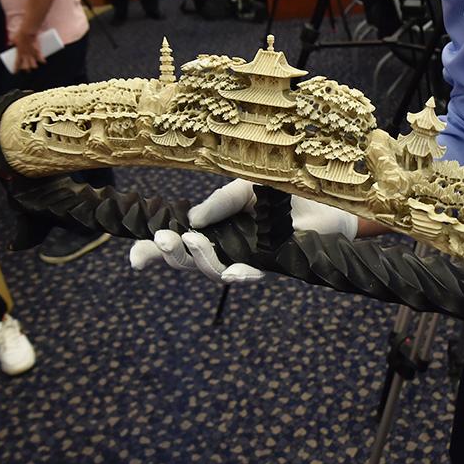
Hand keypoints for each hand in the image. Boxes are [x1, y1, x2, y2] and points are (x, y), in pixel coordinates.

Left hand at [13, 29, 43, 71]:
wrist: (28, 31)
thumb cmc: (20, 34)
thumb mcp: (14, 38)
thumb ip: (12, 42)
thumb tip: (9, 44)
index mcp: (19, 53)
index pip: (17, 63)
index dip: (16, 69)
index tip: (15, 72)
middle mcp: (25, 55)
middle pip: (26, 66)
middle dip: (26, 70)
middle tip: (26, 70)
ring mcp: (32, 53)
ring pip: (33, 64)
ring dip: (34, 66)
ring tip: (34, 67)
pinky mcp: (37, 51)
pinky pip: (41, 58)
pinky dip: (42, 60)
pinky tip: (44, 62)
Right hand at [129, 178, 358, 282]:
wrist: (328, 197)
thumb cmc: (284, 191)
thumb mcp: (245, 187)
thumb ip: (220, 202)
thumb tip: (192, 220)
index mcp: (215, 226)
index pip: (178, 244)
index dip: (154, 253)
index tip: (135, 259)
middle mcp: (228, 246)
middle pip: (189, 263)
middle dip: (172, 256)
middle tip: (165, 241)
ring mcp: (249, 258)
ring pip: (215, 272)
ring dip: (201, 260)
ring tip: (192, 241)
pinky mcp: (273, 265)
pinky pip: (251, 275)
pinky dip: (241, 274)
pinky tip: (235, 271)